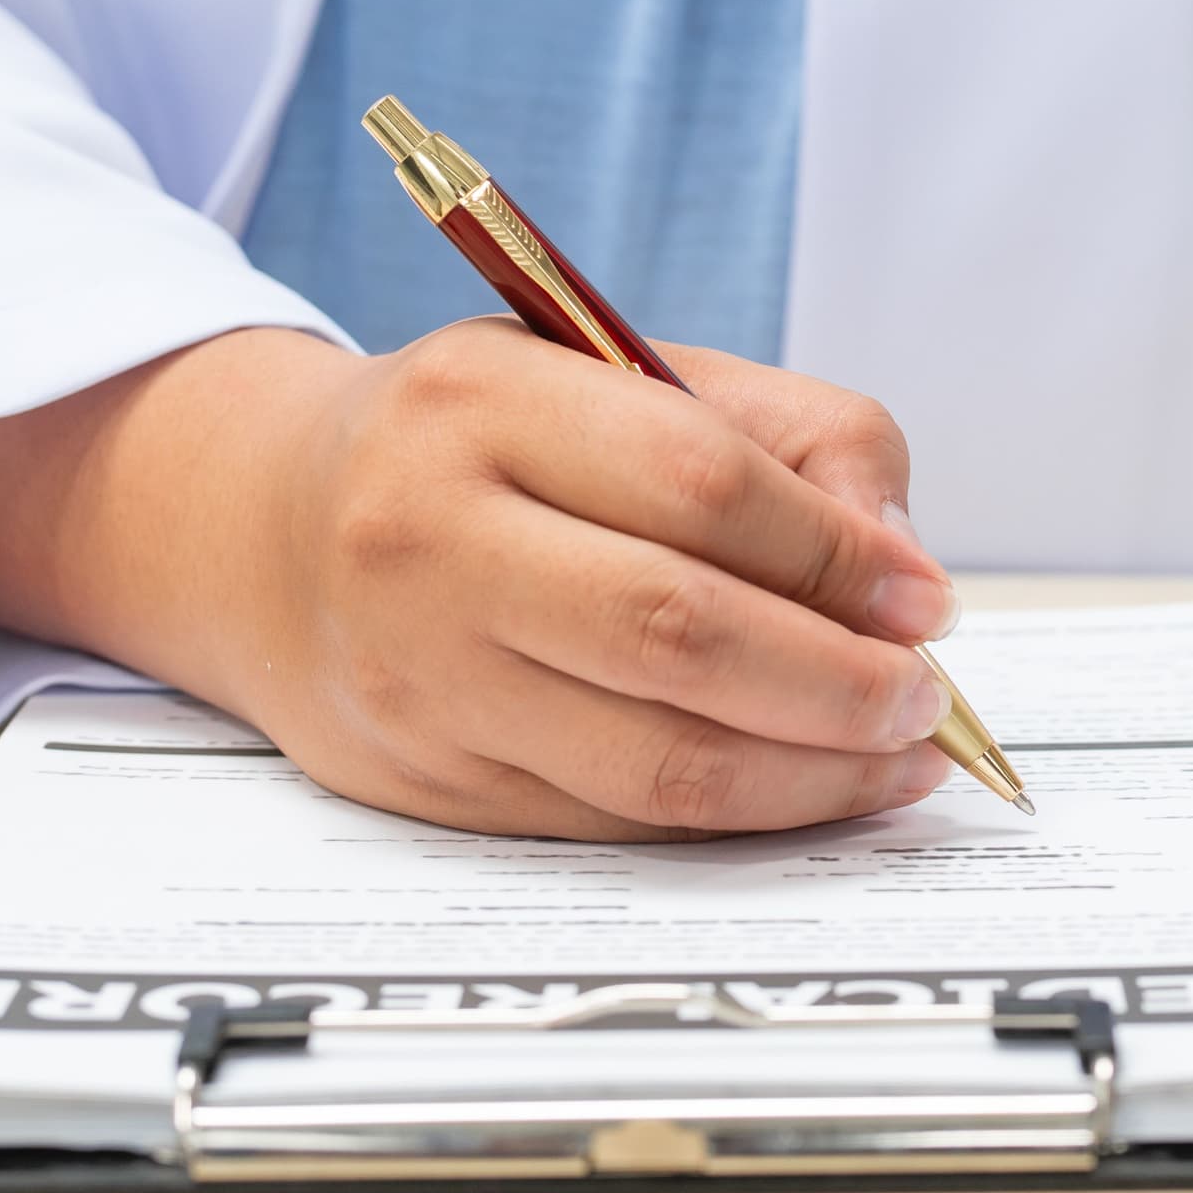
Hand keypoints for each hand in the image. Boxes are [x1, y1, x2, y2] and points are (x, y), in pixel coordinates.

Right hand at [0, 322, 959, 835]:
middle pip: (678, 634)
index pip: (701, 485)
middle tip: (924, 697)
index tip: (924, 600)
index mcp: (482, 403)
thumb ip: (793, 439)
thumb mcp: (623, 371)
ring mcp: (418, 674)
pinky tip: (804, 787)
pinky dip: (733, 816)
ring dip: (809, 775)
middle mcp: (428, 537)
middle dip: (838, 682)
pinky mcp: (424, 783)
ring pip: (653, 761)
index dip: (839, 555)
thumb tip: (904, 568)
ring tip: (894, 756)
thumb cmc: (486, 445)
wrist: (268, 531)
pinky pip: (613, 820)